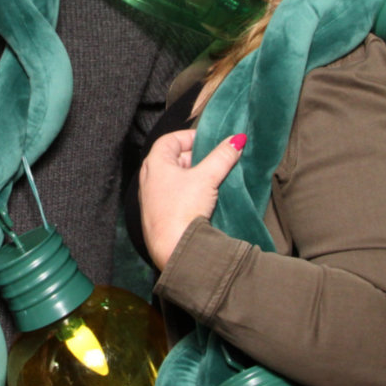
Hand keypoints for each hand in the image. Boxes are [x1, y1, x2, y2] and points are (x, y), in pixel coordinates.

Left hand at [139, 129, 246, 271]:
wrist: (173, 248)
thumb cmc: (182, 209)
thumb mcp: (207, 177)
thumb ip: (222, 156)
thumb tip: (237, 140)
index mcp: (154, 163)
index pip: (170, 139)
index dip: (190, 137)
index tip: (209, 140)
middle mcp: (149, 178)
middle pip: (173, 158)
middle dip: (196, 156)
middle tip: (215, 159)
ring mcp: (152, 197)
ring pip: (175, 177)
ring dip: (194, 175)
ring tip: (213, 177)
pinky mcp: (159, 214)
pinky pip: (174, 194)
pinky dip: (189, 191)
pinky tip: (205, 197)